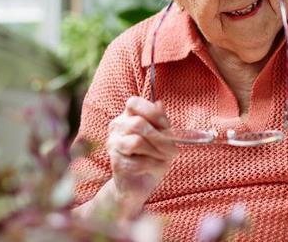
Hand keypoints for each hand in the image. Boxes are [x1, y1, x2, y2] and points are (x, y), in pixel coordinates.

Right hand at [106, 96, 178, 214]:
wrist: (138, 186)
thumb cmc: (150, 158)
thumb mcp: (160, 138)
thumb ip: (160, 122)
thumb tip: (160, 104)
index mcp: (127, 117)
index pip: (133, 102)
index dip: (152, 112)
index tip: (166, 126)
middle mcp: (116, 128)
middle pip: (138, 123)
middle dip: (161, 137)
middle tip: (174, 148)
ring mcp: (114, 146)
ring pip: (137, 142)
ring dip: (157, 151)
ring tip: (165, 158)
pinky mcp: (116, 164)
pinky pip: (139, 162)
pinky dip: (154, 165)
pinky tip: (157, 167)